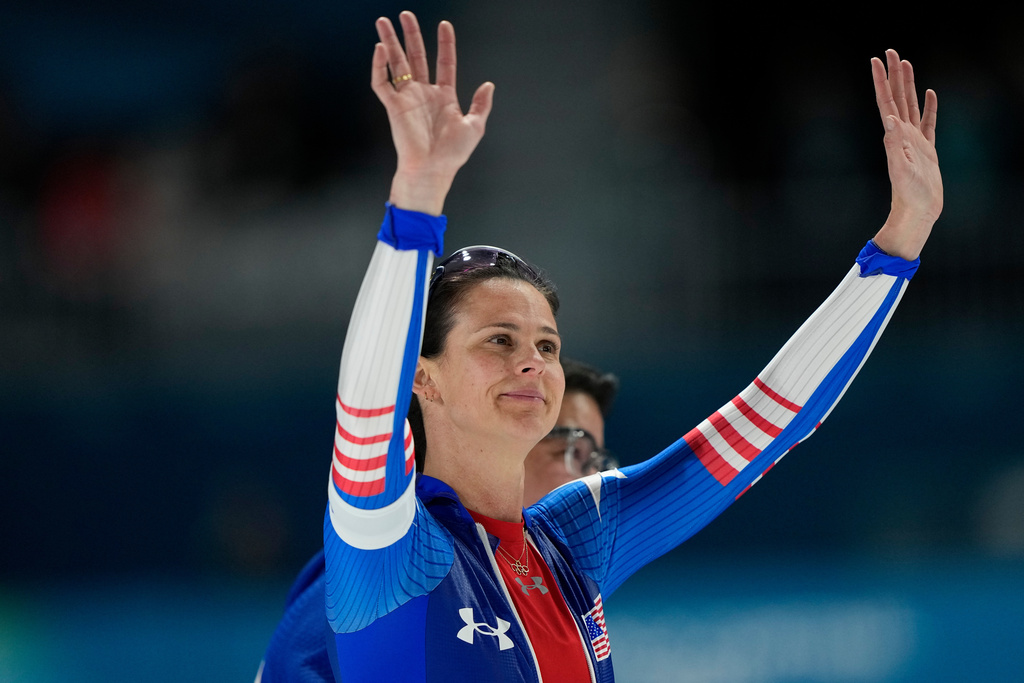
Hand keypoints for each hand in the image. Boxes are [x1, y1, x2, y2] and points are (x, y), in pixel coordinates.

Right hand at [371, 12, 494, 215]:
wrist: (431, 170)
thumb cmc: (452, 155)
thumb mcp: (474, 127)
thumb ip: (481, 105)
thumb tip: (489, 84)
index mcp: (444, 96)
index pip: (444, 63)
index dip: (445, 44)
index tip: (444, 25)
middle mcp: (424, 93)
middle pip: (416, 57)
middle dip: (411, 35)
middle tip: (405, 14)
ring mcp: (407, 98)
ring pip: (396, 64)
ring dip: (390, 42)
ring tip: (383, 22)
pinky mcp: (393, 106)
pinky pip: (382, 83)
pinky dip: (379, 66)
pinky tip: (380, 49)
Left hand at [870, 49, 942, 260]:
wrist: (918, 211)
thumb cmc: (908, 194)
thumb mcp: (901, 168)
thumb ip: (894, 145)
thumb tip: (889, 119)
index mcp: (895, 136)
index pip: (886, 101)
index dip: (881, 81)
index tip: (875, 60)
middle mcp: (902, 134)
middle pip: (897, 97)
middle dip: (893, 74)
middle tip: (890, 51)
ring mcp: (915, 140)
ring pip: (911, 104)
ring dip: (908, 84)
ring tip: (906, 63)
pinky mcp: (927, 149)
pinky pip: (929, 122)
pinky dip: (929, 106)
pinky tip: (929, 94)